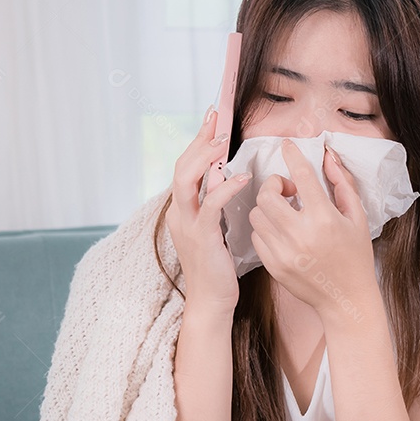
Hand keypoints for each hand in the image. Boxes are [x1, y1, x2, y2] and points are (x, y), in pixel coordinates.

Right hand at [165, 105, 251, 313]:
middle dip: (198, 140)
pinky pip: (210, 206)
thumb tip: (224, 175)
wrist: (211, 301)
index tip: (212, 118)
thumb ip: (214, 202)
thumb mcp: (215, 228)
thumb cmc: (219, 266)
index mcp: (181, 209)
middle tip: (216, 118)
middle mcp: (178, 213)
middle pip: (181, 166)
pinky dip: (224, 189)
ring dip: (205, 158)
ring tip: (223, 142)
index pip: (185, 167)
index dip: (197, 141)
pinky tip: (241, 178)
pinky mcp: (201, 237)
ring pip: (186, 181)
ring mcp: (186, 225)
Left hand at [247, 138, 377, 321]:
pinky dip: (265, 228)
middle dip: (273, 185)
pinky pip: (257, 237)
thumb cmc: (355, 256)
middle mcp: (301, 234)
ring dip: (268, 207)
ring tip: (284, 212)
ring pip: (257, 215)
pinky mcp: (274, 266)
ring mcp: (284, 252)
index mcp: (324, 218)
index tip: (286, 145)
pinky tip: (281, 231)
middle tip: (287, 190)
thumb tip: (328, 157)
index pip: (302, 176)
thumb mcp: (357, 217)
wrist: (345, 298)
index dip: (292, 155)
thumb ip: (342, 184)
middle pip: (267, 195)